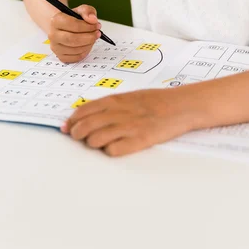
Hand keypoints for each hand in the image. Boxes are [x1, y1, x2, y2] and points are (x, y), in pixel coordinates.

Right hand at [48, 4, 101, 62]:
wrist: (65, 28)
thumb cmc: (73, 19)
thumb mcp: (81, 10)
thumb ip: (88, 11)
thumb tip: (93, 20)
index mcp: (56, 21)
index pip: (72, 24)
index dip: (87, 26)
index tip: (96, 26)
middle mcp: (53, 35)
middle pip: (73, 39)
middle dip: (89, 37)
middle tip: (97, 33)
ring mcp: (55, 47)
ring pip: (75, 49)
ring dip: (88, 44)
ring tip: (93, 38)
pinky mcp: (60, 56)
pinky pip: (76, 58)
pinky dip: (85, 52)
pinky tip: (87, 45)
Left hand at [61, 87, 199, 156]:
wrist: (181, 106)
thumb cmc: (157, 101)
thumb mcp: (131, 96)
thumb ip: (111, 105)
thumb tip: (89, 114)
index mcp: (116, 100)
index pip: (83, 111)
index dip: (71, 121)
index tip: (66, 127)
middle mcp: (118, 113)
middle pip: (84, 127)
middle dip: (76, 134)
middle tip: (78, 138)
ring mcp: (128, 127)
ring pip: (94, 140)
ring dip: (92, 144)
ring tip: (99, 143)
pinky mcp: (139, 141)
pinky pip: (113, 151)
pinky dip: (110, 151)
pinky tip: (116, 148)